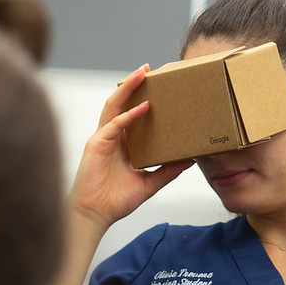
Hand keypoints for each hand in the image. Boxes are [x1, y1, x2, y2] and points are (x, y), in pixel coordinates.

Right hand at [67, 65, 192, 228]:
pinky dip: (128, 115)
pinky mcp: (96, 145)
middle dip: (133, 84)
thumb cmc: (116, 201)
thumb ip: (167, 171)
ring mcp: (102, 138)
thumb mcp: (149, 184)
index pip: (130, 113)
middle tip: (148, 69)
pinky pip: (113, 125)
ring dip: (127, 88)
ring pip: (113, 106)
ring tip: (142, 74)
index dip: (140, 97)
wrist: (96, 215)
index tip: (157, 85)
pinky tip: (142, 107)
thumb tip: (190, 161)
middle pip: (120, 103)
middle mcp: (110, 136)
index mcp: (120, 143)